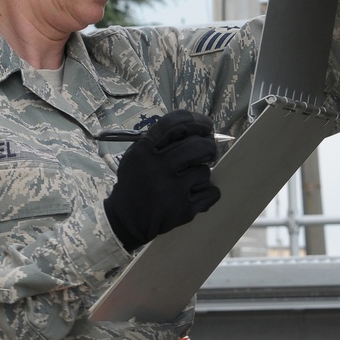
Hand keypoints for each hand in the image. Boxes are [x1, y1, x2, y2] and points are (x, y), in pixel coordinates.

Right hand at [104, 110, 220, 250]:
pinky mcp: (183, 210)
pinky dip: (208, 193)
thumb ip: (159, 140)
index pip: (175, 123)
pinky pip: (211, 193)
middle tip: (209, 151)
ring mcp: (172, 190)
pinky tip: (195, 195)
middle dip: (209, 146)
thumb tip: (198, 129)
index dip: (196, 121)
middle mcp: (158, 168)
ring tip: (189, 181)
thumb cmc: (137, 182)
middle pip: (198, 145)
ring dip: (201, 174)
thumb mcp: (137, 155)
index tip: (206, 125)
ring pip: (204, 171)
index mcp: (145, 150)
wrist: (128, 218)